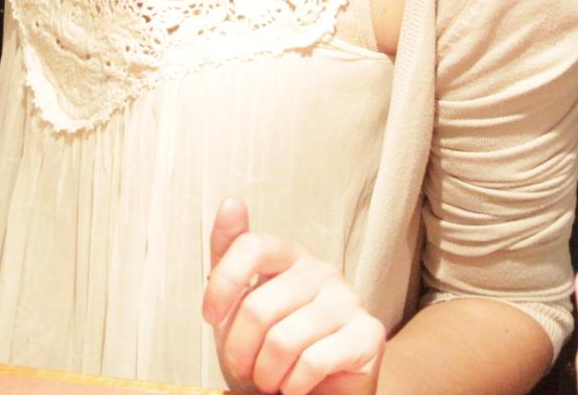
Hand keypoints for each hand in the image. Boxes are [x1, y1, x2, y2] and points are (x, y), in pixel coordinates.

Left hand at [202, 198, 384, 394]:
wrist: (321, 389)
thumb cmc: (272, 344)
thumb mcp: (238, 301)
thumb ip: (230, 253)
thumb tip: (232, 202)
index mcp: (289, 253)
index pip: (250, 246)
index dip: (222, 285)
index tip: (209, 317)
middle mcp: (322, 270)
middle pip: (258, 306)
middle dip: (240, 350)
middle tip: (246, 368)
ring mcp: (348, 300)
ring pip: (282, 340)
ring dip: (266, 373)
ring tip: (270, 379)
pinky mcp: (368, 335)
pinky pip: (313, 362)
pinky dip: (294, 383)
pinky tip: (295, 385)